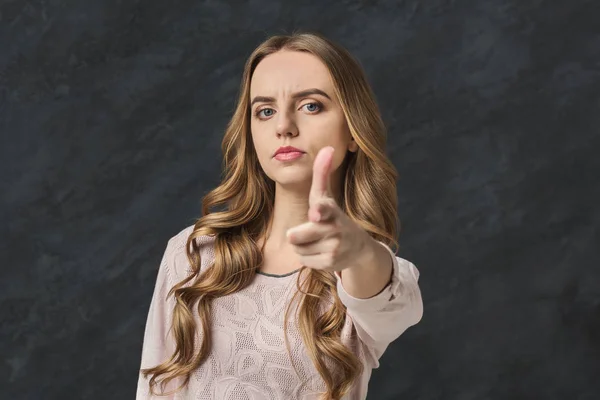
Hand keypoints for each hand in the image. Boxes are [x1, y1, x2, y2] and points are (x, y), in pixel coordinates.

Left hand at [286, 146, 371, 271]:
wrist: (358, 246)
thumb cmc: (332, 216)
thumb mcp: (326, 196)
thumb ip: (322, 173)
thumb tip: (327, 147)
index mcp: (330, 210)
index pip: (325, 208)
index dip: (320, 210)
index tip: (316, 213)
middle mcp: (335, 229)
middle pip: (298, 236)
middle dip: (296, 234)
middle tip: (310, 229)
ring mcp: (334, 248)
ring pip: (298, 249)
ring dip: (302, 246)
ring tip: (318, 241)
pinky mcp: (331, 263)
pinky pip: (304, 261)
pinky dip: (308, 258)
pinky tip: (321, 252)